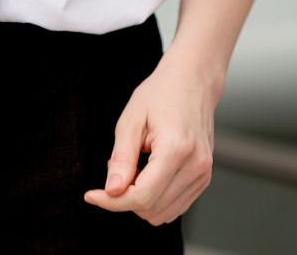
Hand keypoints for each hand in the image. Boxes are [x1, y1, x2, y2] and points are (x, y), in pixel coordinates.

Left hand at [83, 53, 215, 225]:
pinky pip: (175, 207)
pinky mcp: (204, 179)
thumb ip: (121, 158)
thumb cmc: (161, 93)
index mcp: (176, 149)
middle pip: (151, 208)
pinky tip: (150, 172)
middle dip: (126, 196)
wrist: (192, 81)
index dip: (112, 201)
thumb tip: (112, 191)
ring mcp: (203, 174)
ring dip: (142, 199)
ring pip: (163, 214)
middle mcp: (195, 166)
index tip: (92, 195)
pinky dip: (156, 198)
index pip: (142, 196)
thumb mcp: (131, 118)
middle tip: (120, 164)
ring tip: (138, 164)